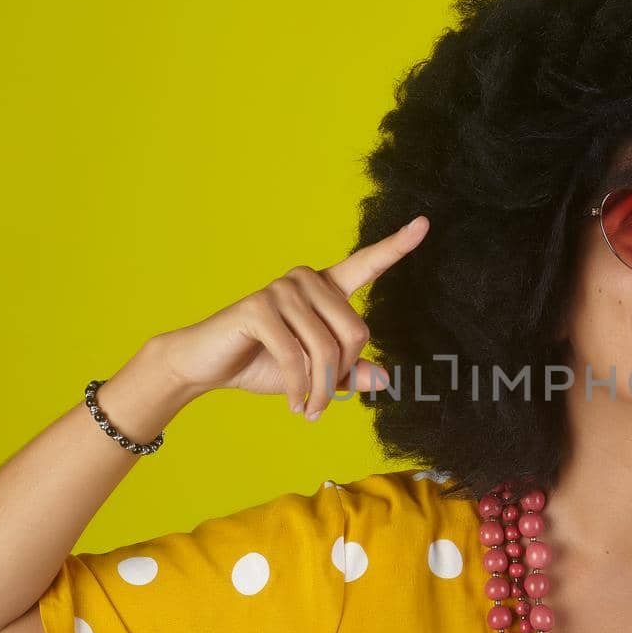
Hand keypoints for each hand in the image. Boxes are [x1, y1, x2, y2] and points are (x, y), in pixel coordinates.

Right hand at [156, 215, 429, 419]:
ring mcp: (282, 289)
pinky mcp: (259, 307)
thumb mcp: (315, 374)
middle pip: (357, 331)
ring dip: (322, 389)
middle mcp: (307, 280)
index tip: (425, 224)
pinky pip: (296, 356)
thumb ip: (349, 373)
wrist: (206, 366)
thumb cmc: (262, 364)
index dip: (397, 246)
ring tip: (309, 409)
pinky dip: (300, 388)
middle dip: (343, 375)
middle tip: (324, 402)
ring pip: (328, 349)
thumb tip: (385, 379)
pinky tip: (295, 404)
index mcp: (325, 288)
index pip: (366, 264)